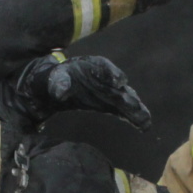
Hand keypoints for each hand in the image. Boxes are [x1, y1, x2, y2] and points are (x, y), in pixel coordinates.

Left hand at [5, 54, 151, 129]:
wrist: (46, 88)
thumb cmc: (48, 80)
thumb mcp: (48, 79)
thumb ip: (56, 82)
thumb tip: (63, 90)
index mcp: (86, 66)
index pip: (101, 66)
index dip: (111, 73)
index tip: (119, 82)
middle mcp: (101, 77)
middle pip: (117, 86)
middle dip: (127, 96)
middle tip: (135, 106)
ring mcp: (106, 91)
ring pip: (123, 99)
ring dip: (135, 109)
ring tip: (145, 121)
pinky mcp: (107, 103)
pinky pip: (122, 110)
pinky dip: (132, 117)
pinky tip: (143, 126)